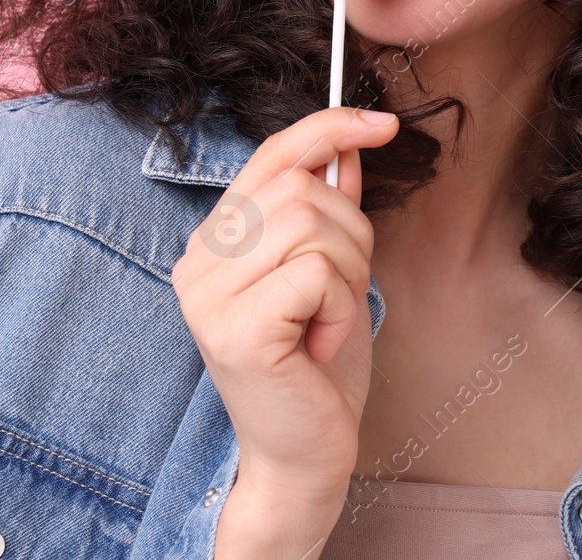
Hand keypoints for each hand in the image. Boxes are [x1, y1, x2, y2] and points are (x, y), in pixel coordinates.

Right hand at [172, 106, 398, 521]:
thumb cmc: (317, 370)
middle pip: (302, 189)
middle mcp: (197, 261)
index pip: (270, 157)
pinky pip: (315, 273)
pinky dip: (338, 308)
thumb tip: (347, 147)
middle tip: (339, 295)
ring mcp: (207, 295)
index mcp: (214, 242)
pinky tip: (318, 345)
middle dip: (351, 236)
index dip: (329, 128)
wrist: (305, 456)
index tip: (384, 124)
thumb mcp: (331, 274)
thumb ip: (330, 211)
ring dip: (346, 276)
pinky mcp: (232, 327)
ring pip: (312, 226)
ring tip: (325, 322)